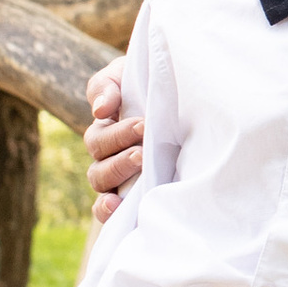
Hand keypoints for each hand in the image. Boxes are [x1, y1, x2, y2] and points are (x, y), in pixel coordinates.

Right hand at [82, 68, 145, 220]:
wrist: (188, 96)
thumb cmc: (154, 84)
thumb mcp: (128, 75)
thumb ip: (109, 86)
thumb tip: (100, 110)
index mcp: (107, 131)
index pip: (99, 139)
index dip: (117, 135)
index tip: (143, 125)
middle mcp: (111, 158)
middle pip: (99, 170)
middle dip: (120, 161)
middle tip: (143, 153)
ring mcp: (124, 179)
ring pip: (104, 189)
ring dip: (118, 181)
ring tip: (139, 172)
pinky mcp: (138, 195)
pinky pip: (113, 211)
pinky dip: (108, 211)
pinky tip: (117, 207)